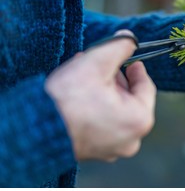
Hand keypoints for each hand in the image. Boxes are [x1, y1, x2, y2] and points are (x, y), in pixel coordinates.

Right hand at [45, 30, 155, 161]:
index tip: (131, 61)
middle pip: (132, 100)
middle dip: (118, 80)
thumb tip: (131, 38)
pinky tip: (83, 94)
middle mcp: (132, 140)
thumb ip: (120, 46)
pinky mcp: (96, 152)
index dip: (137, 70)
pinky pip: (105, 124)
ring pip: (118, 112)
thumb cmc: (69, 98)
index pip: (146, 87)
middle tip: (106, 65)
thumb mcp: (97, 62)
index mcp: (139, 120)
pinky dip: (98, 108)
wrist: (33, 128)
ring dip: (107, 92)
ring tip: (90, 76)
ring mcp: (113, 149)